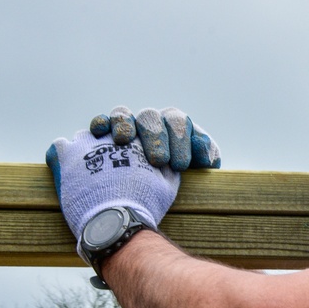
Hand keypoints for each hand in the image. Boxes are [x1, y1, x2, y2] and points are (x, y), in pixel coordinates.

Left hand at [45, 130, 179, 242]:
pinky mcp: (64, 155)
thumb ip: (166, 169)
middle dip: (105, 144)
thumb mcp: (167, 185)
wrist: (117, 218)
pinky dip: (61, 159)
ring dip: (84, 152)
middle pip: (105, 130)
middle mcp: (111, 134)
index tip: (124, 161)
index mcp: (136, 139)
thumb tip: (168, 165)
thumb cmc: (145, 205)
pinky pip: (58, 148)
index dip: (125, 145)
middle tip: (107, 168)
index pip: (128, 131)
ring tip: (87, 176)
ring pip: (82, 138)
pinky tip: (68, 174)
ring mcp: (85, 142)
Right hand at [89, 106, 220, 170]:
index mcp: (175, 125)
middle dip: (155, 138)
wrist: (152, 193)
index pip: (178, 124)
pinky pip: (102, 122)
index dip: (180, 142)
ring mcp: (128, 124)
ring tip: (124, 140)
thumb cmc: (178, 179)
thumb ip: (206, 159)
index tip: (180, 165)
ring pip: (124, 114)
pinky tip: (100, 132)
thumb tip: (208, 159)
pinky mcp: (106, 133)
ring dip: (124, 124)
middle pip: (151, 118)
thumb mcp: (199, 169)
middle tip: (158, 161)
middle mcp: (151, 121)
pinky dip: (101, 123)